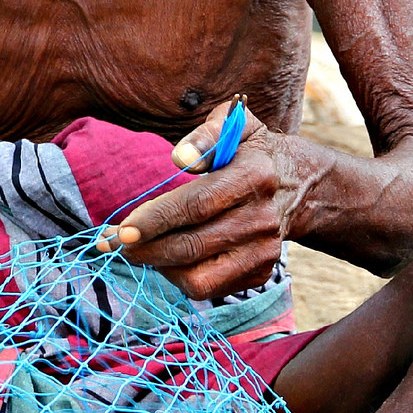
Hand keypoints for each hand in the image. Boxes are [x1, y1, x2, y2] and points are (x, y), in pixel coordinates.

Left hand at [97, 101, 308, 300]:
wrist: (300, 185)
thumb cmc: (250, 149)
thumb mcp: (236, 124)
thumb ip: (206, 134)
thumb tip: (180, 159)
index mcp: (254, 176)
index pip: (198, 204)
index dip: (157, 218)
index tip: (122, 228)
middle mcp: (262, 219)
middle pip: (193, 245)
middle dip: (145, 248)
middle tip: (113, 242)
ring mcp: (264, 252)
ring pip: (199, 278)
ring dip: (159, 267)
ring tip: (138, 249)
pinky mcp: (261, 273)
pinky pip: (209, 288)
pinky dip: (179, 277)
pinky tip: (166, 257)